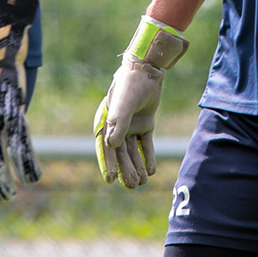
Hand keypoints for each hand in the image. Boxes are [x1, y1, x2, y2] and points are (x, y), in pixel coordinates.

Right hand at [93, 16, 188, 187]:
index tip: (110, 180)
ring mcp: (131, 126)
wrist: (147, 70)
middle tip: (132, 186)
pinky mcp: (145, 124)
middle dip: (125, 170)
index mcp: (106, 122)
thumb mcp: (124, 103)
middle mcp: (117, 126)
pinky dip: (148, 156)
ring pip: (133, 151)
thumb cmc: (130, 84)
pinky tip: (152, 171)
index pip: (106, 148)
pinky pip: (146, 144)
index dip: (107, 164)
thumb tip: (112, 144)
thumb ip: (119, 122)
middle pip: (121, 153)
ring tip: (141, 182)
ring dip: (136, 166)